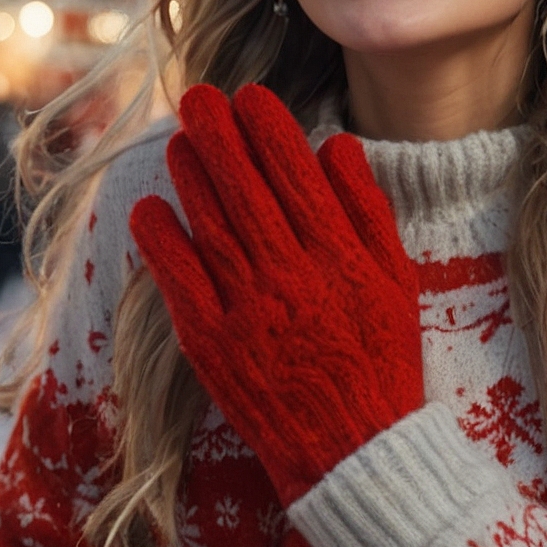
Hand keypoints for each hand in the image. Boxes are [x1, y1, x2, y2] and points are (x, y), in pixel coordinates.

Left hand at [129, 84, 421, 504]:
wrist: (355, 451)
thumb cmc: (381, 360)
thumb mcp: (397, 279)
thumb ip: (366, 209)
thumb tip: (333, 144)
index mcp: (342, 256)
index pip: (297, 173)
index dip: (269, 128)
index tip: (250, 95)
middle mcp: (294, 276)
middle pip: (246, 188)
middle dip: (219, 134)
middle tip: (198, 96)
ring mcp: (250, 311)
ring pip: (211, 224)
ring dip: (190, 176)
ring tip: (178, 140)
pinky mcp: (214, 347)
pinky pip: (180, 282)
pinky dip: (162, 242)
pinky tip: (150, 207)